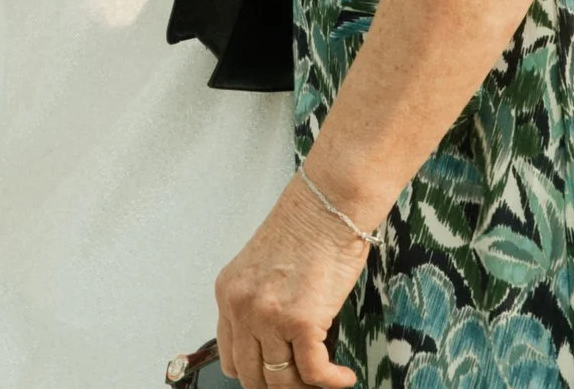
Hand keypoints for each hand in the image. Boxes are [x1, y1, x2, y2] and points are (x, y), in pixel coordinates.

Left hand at [214, 178, 368, 387]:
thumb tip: (278, 343)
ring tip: (326, 378)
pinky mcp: (302, 321)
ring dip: (307, 385)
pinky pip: (314, 372)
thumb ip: (262, 302)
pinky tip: (343, 376)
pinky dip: (331, 381)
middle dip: (279, 385)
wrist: (329, 203)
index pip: (231, 358)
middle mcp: (242, 307)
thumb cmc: (308, 225)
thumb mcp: (265, 266)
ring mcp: (269, 316)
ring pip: (282, 380)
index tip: (277, 377)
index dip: (256, 374)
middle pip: (252, 376)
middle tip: (303, 383)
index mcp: (229, 292)